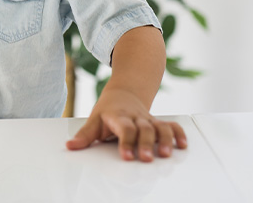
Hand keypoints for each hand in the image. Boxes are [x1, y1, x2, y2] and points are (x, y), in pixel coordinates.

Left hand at [65, 88, 187, 161]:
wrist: (124, 92)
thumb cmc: (108, 109)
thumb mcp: (94, 119)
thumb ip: (84, 135)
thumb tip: (70, 146)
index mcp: (119, 117)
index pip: (124, 128)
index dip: (126, 142)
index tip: (127, 156)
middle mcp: (136, 118)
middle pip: (143, 129)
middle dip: (146, 144)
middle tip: (146, 158)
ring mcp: (148, 119)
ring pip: (160, 127)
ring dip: (165, 140)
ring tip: (166, 154)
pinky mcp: (157, 122)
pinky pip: (171, 125)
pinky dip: (178, 134)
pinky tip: (182, 145)